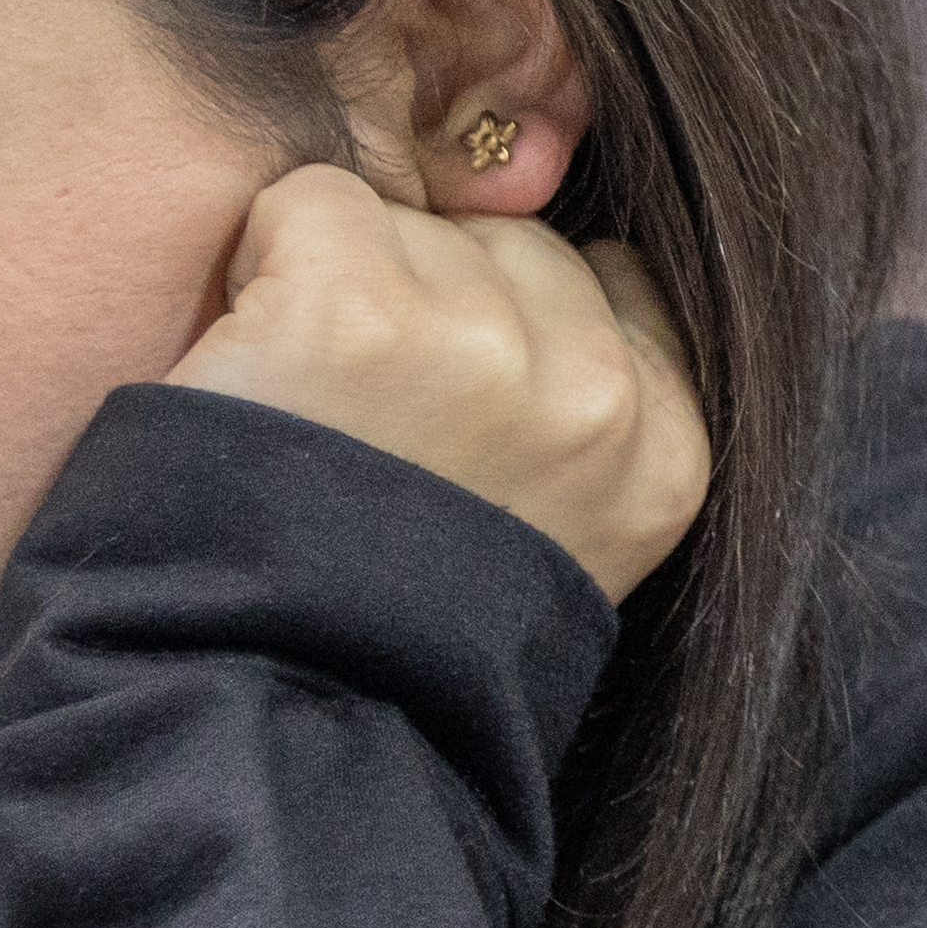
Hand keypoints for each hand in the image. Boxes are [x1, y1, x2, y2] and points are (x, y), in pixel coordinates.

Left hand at [170, 162, 710, 600]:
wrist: (272, 724)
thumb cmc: (398, 640)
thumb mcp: (568, 546)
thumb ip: (595, 422)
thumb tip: (567, 273)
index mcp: (666, 454)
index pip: (617, 287)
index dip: (516, 324)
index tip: (454, 406)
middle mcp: (596, 397)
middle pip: (513, 247)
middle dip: (440, 300)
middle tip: (368, 418)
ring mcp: (484, 349)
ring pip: (416, 224)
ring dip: (350, 283)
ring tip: (311, 406)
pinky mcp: (360, 311)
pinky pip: (315, 202)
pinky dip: (265, 263)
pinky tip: (260, 363)